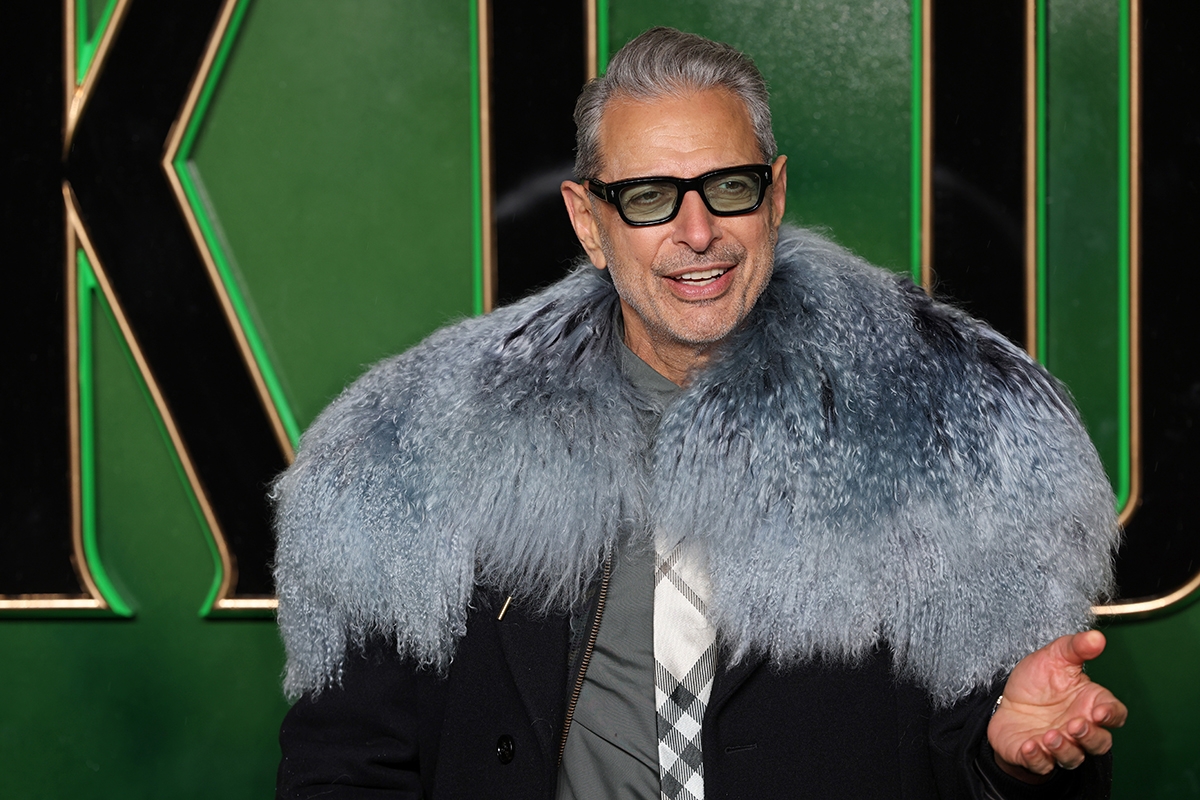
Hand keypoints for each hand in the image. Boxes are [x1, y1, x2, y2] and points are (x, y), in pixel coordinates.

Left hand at [987, 631, 1126, 781]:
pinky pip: (1041, 765)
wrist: (1006, 701)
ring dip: (1064, 749)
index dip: (1111, 715)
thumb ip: (1076, 647)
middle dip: (1090, 737)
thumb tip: (1097, 637)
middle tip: (1075, 725)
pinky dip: (1037, 759)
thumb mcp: (1054, 657)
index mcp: (1090, 704)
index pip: (1114, 714)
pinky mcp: (1036, 757)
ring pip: (1073, 758)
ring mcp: (1059, 746)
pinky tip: (1029, 746)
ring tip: (1050, 736)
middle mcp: (1079, 729)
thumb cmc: (1038, 682)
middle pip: (1100, 743)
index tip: (1099, 710)